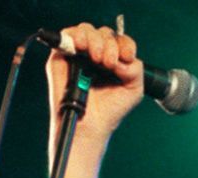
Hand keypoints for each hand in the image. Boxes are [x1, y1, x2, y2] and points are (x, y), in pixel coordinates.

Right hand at [46, 22, 143, 144]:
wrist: (91, 126)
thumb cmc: (110, 110)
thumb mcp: (133, 89)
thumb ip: (136, 69)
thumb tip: (121, 57)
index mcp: (114, 60)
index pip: (121, 41)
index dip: (125, 44)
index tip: (127, 56)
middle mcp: (96, 55)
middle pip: (104, 33)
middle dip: (110, 45)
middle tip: (109, 63)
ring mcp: (79, 54)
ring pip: (87, 30)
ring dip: (95, 40)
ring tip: (97, 58)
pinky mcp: (62, 57)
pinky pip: (67, 34)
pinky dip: (77, 36)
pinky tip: (84, 48)